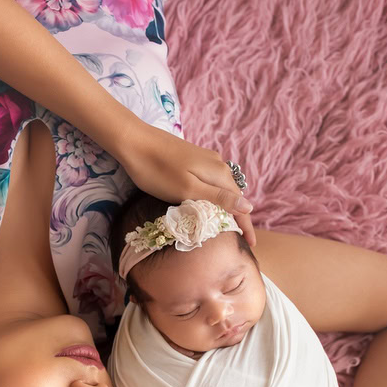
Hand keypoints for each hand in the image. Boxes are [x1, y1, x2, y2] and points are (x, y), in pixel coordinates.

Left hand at [119, 122, 256, 246]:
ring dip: (226, 206)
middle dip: (238, 216)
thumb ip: (219, 198)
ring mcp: (206, 160)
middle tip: (239, 239)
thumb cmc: (157, 171)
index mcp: (219, 175)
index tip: (251, 245)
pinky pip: (211, 181)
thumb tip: (249, 206)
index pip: (241, 204)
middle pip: (234, 195)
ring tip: (226, 226)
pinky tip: (208, 204)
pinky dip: (213, 196)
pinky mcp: (194, 158)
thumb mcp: (189, 189)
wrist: (135, 141)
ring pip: (222, 188)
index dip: (246, 225)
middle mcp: (218, 165)